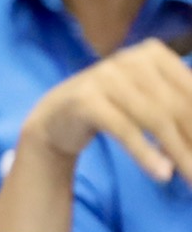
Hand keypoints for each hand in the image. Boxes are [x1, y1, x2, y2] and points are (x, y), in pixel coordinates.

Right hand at [20, 37, 191, 182]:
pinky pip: (125, 130)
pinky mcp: (85, 99)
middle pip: (177, 106)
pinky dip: (146, 154)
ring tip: (190, 178)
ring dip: (178, 153)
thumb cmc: (112, 108)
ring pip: (155, 119)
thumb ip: (179, 104)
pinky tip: (161, 174)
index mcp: (153, 53)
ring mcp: (105, 77)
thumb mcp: (149, 98)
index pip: (191, 91)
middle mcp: (130, 59)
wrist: (55, 116)